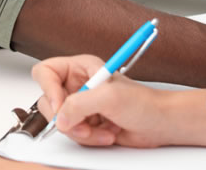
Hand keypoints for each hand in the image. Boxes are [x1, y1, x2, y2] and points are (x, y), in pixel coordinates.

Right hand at [32, 55, 179, 148]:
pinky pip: (73, 134)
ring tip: (102, 129)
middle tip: (84, 123)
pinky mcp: (86, 123)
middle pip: (48, 102)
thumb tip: (59, 117)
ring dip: (81, 131)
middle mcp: (77, 85)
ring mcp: (81, 106)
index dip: (48, 90)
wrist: (160, 123)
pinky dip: (88, 138)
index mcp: (80, 67)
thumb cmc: (144, 103)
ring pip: (60, 122)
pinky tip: (106, 133)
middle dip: (67, 117)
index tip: (59, 107)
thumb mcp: (109, 97)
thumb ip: (79, 104)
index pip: (45, 73)